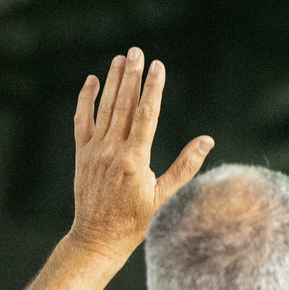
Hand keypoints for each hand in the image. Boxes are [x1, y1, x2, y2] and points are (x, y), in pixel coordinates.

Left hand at [69, 48, 212, 259]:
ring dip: (113, 81)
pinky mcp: (81, 155)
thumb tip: (207, 140)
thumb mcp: (164, 197)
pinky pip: (82, 121)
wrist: (98, 238)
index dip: (153, 88)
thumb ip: (185, 166)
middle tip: (137, 51)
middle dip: (132, 76)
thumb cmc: (136, 222)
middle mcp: (112, 152)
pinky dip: (86, 100)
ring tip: (121, 58)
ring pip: (104, 109)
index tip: (158, 66)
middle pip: (124, 105)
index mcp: (134, 160)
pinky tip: (92, 81)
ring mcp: (94, 152)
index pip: (146, 115)